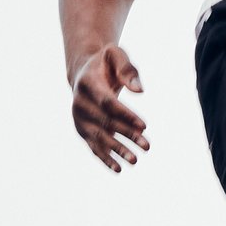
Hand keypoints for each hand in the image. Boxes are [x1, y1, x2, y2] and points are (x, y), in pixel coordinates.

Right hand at [71, 42, 148, 170]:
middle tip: (147, 146)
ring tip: (135, 161)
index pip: (108, 102)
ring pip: (99, 137)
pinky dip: (105, 158)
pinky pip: (93, 146)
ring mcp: (78, 118)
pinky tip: (119, 169)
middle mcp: (79, 103)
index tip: (145, 126)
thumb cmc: (105, 62)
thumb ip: (128, 70)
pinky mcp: (81, 129)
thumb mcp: (116, 55)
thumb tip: (140, 91)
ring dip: (117, 150)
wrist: (84, 72)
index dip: (126, 115)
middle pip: (105, 122)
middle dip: (127, 135)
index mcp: (87, 83)